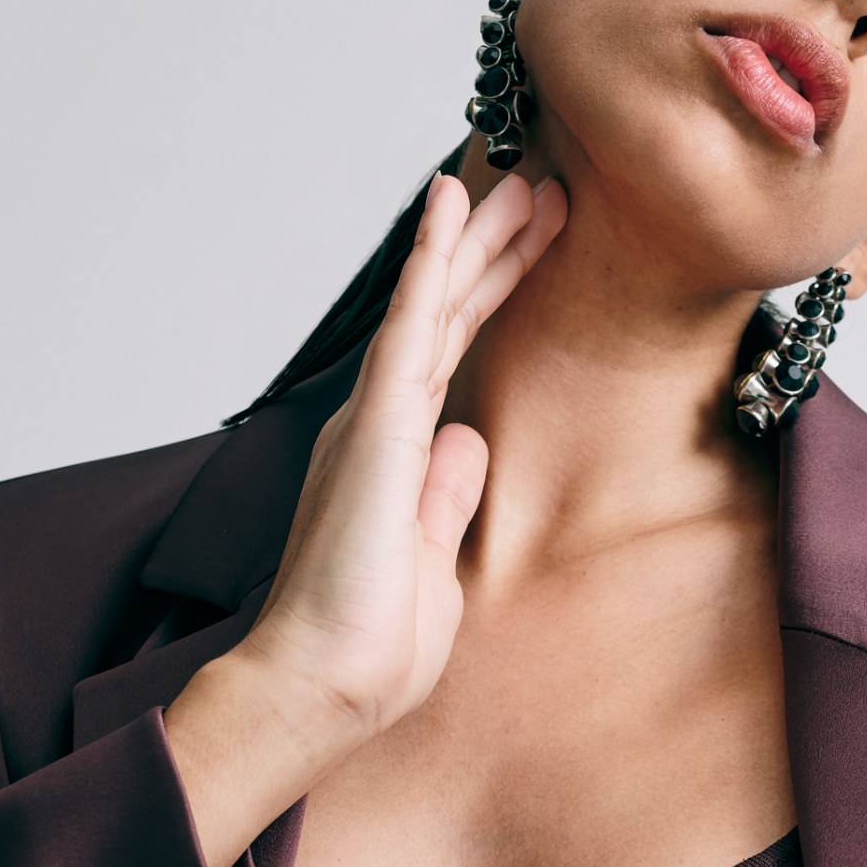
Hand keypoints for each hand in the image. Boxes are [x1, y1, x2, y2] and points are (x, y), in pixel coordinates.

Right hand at [163, 168, 565, 866]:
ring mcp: (375, 421)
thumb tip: (467, 442)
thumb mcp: (434, 567)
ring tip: (524, 177)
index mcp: (395, 459)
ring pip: (434, 304)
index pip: (457, 358)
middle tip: (546, 187)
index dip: (495, 296)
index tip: (539, 244)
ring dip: (479, 238)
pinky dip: (430, 260)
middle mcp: (379, 426)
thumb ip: (447, 501)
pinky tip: (451, 203)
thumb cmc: (370, 650)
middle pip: (449, 317)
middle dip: (498, 252)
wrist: (320, 689)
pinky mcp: (375, 427)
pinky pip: (409, 325)